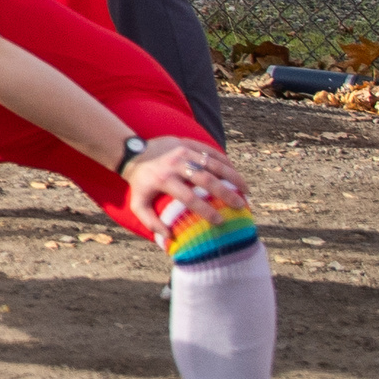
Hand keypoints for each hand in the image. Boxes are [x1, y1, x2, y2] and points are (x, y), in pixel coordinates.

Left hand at [124, 135, 248, 239]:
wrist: (132, 153)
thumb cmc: (140, 184)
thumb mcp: (137, 204)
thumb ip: (150, 222)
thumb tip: (170, 236)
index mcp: (163, 179)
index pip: (188, 197)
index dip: (205, 210)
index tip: (220, 221)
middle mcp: (175, 164)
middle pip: (206, 179)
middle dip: (226, 193)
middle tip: (240, 205)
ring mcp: (183, 151)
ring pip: (213, 163)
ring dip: (232, 176)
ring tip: (246, 190)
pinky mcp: (188, 142)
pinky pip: (211, 152)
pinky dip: (226, 163)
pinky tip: (236, 175)